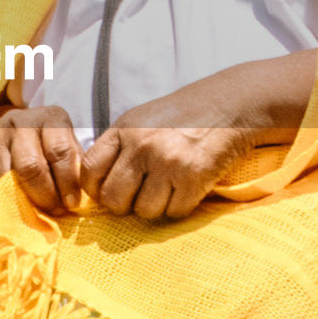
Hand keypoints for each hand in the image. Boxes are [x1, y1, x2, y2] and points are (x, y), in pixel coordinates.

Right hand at [0, 105, 83, 214]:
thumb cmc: (51, 147)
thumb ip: (76, 169)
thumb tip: (78, 203)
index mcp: (50, 117)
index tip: (72, 203)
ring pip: (6, 178)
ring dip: (22, 203)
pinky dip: (2, 202)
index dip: (67, 182)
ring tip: (35, 212)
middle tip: (54, 211)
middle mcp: (20, 122)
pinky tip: (15, 206)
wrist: (16, 131)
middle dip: (45, 196)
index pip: (60, 151)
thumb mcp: (69, 148)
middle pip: (31, 166)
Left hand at [81, 85, 252, 221]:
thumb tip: (95, 188)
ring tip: (166, 189)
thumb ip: (117, 148)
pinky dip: (180, 206)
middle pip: (113, 199)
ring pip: (145, 211)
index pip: (90, 170)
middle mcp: (142, 146)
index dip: (95, 189)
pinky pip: (174, 212)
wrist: (227, 106)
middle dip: (123, 206)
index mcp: (124, 130)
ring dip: (155, 207)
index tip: (106, 192)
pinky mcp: (193, 178)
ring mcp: (168, 163)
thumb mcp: (139, 121)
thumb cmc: (179, 118)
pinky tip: (186, 188)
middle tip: (137, 198)